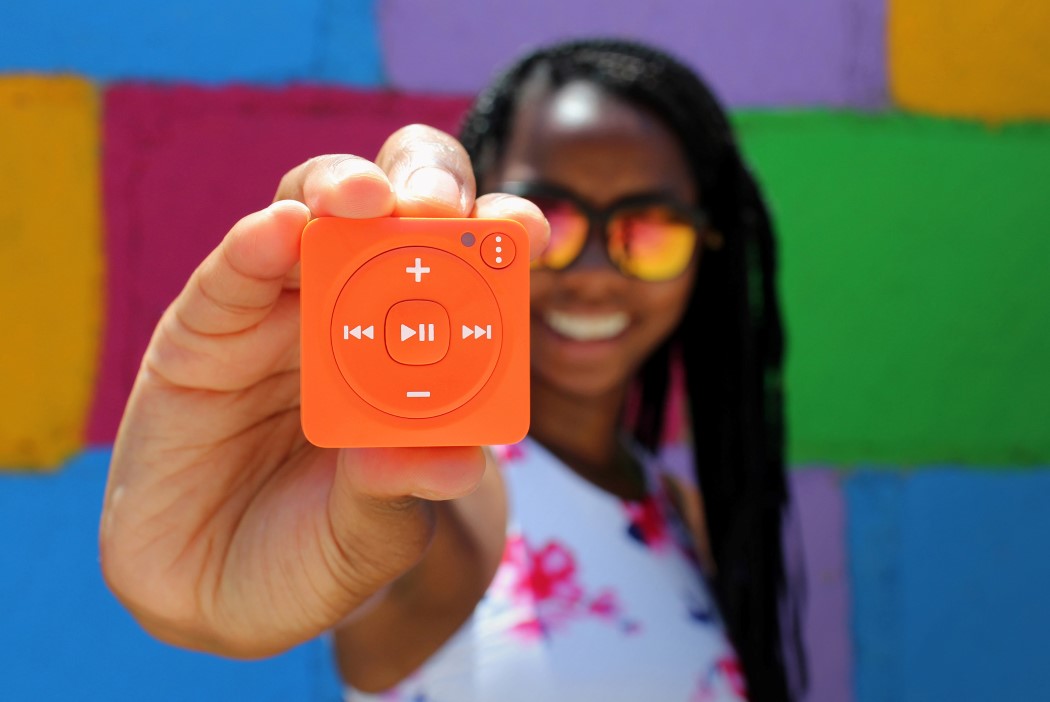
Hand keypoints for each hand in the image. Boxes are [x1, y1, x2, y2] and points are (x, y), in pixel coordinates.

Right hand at [99, 125, 547, 656]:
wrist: (216, 596)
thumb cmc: (314, 554)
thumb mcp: (369, 538)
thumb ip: (401, 495)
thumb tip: (457, 463)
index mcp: (416, 352)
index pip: (465, 270)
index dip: (495, 236)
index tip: (526, 230)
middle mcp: (351, 313)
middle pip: (393, 212)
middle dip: (423, 186)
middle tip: (438, 206)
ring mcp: (277, 313)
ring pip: (309, 212)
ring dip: (341, 189)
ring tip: (366, 200)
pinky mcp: (203, 331)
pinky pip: (229, 276)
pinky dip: (253, 244)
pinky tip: (278, 230)